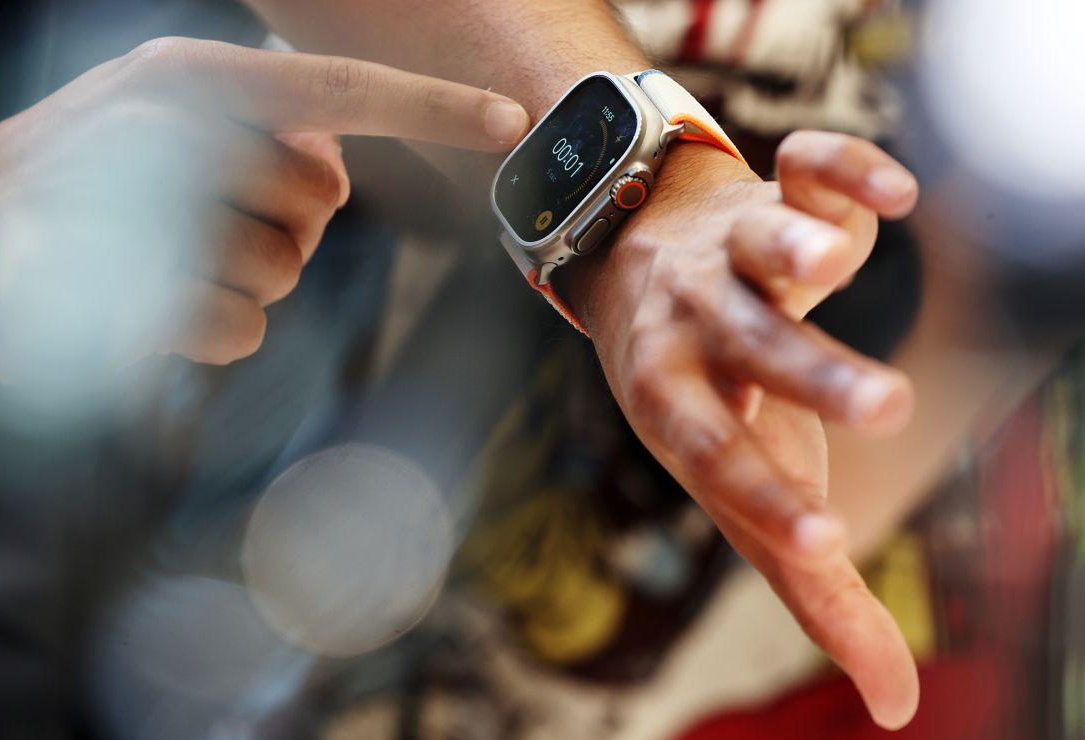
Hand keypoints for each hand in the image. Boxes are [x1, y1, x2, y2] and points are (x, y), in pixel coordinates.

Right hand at [0, 38, 528, 381]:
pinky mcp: (126, 294)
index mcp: (192, 77)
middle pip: (320, 198)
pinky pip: (243, 327)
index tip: (511, 120)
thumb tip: (332, 163)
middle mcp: (172, 124)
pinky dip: (210, 329)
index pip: (338, 87)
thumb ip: (259, 132)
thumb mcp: (163, 126)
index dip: (432, 104)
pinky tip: (150, 305)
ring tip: (164, 260)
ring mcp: (144, 205)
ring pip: (284, 268)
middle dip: (286, 224)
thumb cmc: (82, 188)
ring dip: (241, 278)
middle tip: (205, 222)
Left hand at [563, 132, 920, 727]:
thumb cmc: (703, 394)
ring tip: (830, 263)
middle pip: (748, 349)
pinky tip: (890, 196)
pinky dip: (842, 173)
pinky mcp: (770, 197)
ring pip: (758, 250)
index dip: (764, 499)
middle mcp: (697, 327)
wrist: (639, 262)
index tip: (824, 543)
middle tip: (889, 406)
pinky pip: (801, 171)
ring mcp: (730, 257)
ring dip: (796, 249)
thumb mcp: (741, 485)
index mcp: (677, 404)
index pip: (715, 457)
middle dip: (810, 374)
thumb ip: (812, 585)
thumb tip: (894, 706)